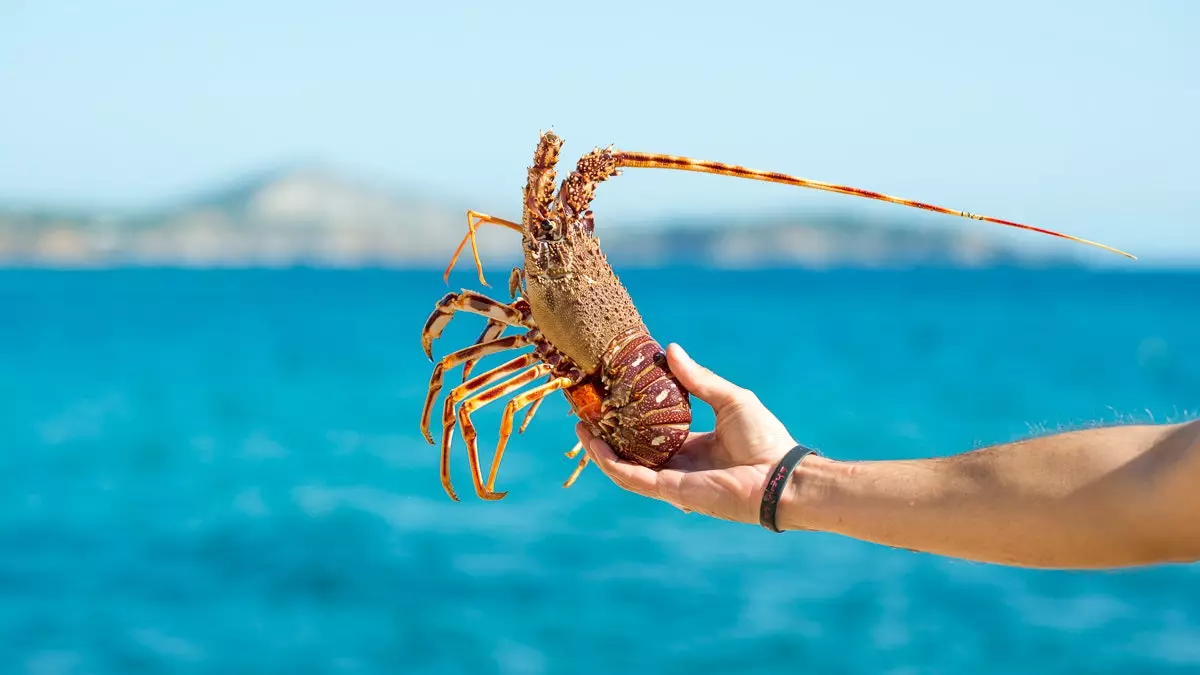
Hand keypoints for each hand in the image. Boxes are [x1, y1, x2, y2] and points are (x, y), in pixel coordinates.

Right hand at [576, 343, 800, 523]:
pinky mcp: (671, 491)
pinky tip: (596, 446)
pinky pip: (634, 479)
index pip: (654, 433)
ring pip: (626, 466)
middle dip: (608, 434)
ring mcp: (674, 480)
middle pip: (634, 451)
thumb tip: (671, 349)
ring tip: (581, 427)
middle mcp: (681, 464)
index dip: (631, 418)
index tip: (612, 398)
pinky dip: (613, 464)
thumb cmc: (764, 437)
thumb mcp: (729, 399)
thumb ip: (698, 379)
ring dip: (601, 450)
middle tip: (587, 413)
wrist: (779, 475)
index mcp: (695, 445)